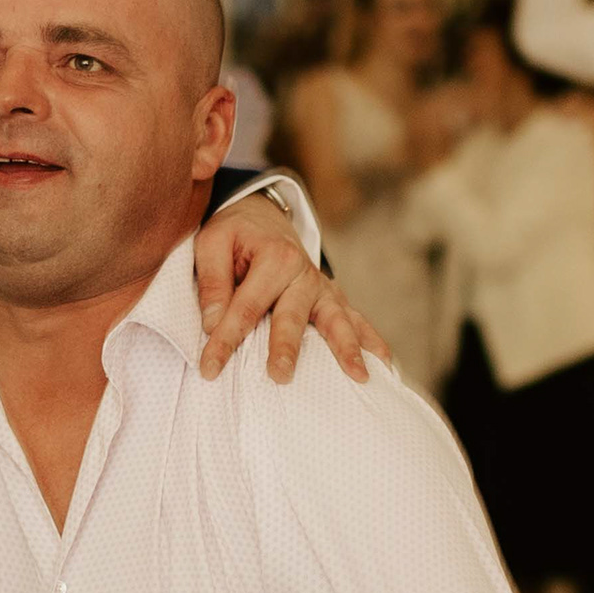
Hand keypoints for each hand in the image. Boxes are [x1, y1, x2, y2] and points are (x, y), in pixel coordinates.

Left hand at [194, 193, 378, 382]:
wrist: (263, 216)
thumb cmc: (235, 234)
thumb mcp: (211, 243)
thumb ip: (211, 283)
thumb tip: (213, 323)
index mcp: (273, 257)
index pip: (244, 307)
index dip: (225, 340)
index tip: (209, 368)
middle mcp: (303, 273)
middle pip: (292, 317)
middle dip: (286, 347)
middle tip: (280, 375)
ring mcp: (322, 287)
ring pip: (336, 320)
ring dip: (346, 348)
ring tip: (359, 375)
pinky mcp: (331, 297)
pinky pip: (355, 320)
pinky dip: (371, 341)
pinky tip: (384, 365)